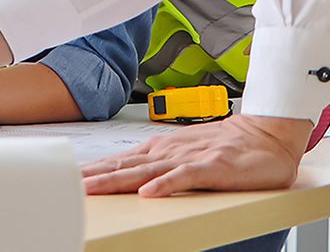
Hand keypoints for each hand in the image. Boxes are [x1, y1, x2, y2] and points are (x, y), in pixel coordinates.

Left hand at [81, 113, 312, 195]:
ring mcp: (186, 158)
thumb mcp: (182, 154)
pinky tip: (148, 193)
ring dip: (116, 181)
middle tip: (65, 185)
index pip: (117, 162)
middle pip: (122, 167)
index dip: (92, 170)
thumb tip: (126, 176)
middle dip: (93, 177)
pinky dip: (165, 185)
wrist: (263, 135)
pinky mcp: (209, 167)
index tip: (66, 178)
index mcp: (158, 150)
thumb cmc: (223, 146)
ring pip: (144, 171)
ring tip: (91, 189)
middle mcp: (166, 152)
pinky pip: (183, 177)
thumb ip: (157, 164)